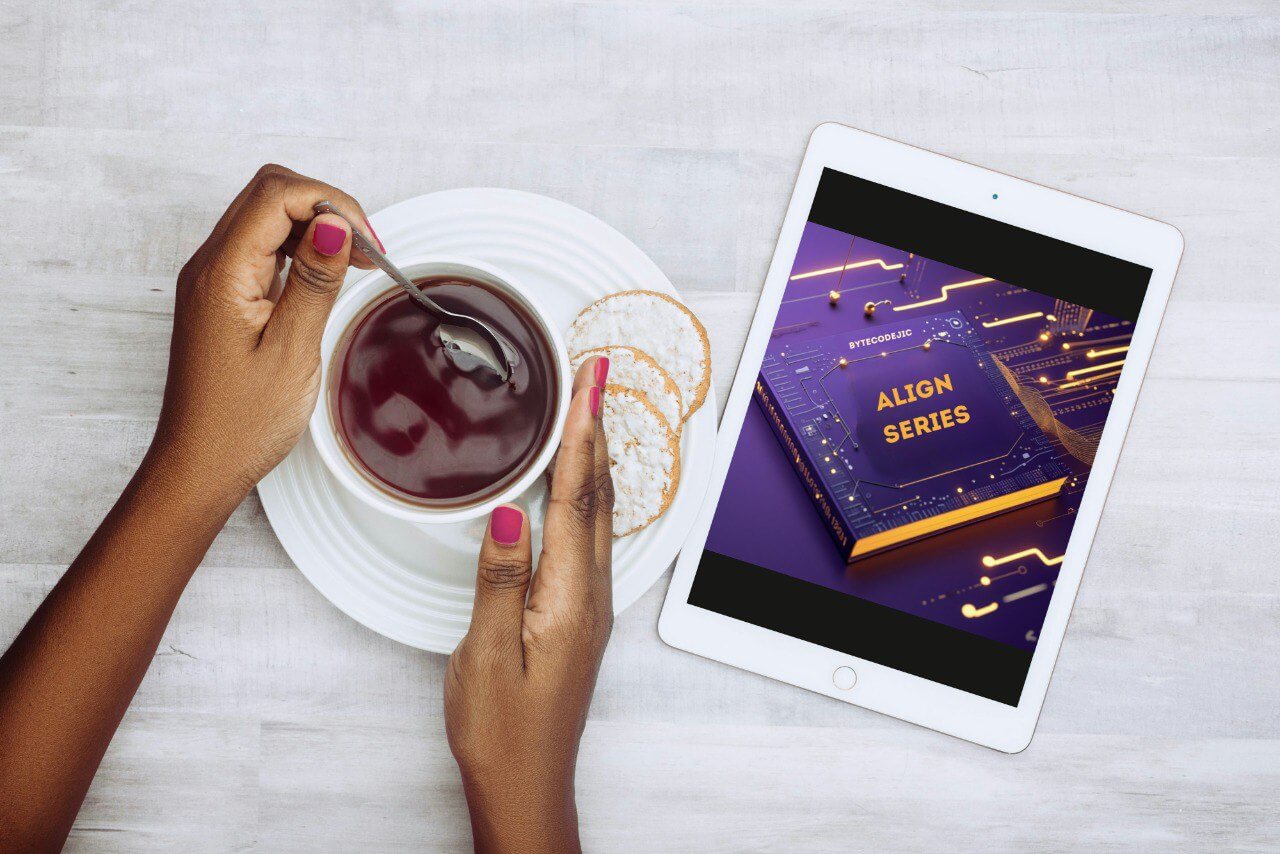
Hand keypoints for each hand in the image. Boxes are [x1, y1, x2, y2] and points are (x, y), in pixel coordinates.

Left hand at [150, 163, 381, 500]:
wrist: (200, 464)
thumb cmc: (240, 423)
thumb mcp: (292, 350)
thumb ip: (314, 281)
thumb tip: (336, 224)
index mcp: (222, 274)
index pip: (278, 195)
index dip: (333, 205)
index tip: (370, 244)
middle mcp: (210, 266)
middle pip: (270, 193)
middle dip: (327, 207)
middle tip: (369, 250)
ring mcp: (215, 279)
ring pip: (268, 216)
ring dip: (317, 226)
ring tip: (357, 263)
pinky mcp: (225, 296)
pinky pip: (264, 248)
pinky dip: (303, 250)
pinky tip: (329, 277)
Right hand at [445, 357, 613, 853]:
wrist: (527, 783)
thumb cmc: (502, 730)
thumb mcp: (486, 656)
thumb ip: (499, 580)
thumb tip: (509, 513)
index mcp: (568, 597)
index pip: (576, 497)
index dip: (581, 433)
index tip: (588, 381)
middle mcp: (590, 595)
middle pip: (598, 496)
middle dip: (597, 429)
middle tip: (595, 375)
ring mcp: (590, 605)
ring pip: (599, 515)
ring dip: (595, 458)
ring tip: (589, 413)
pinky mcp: (579, 615)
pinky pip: (590, 538)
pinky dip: (586, 495)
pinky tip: (577, 488)